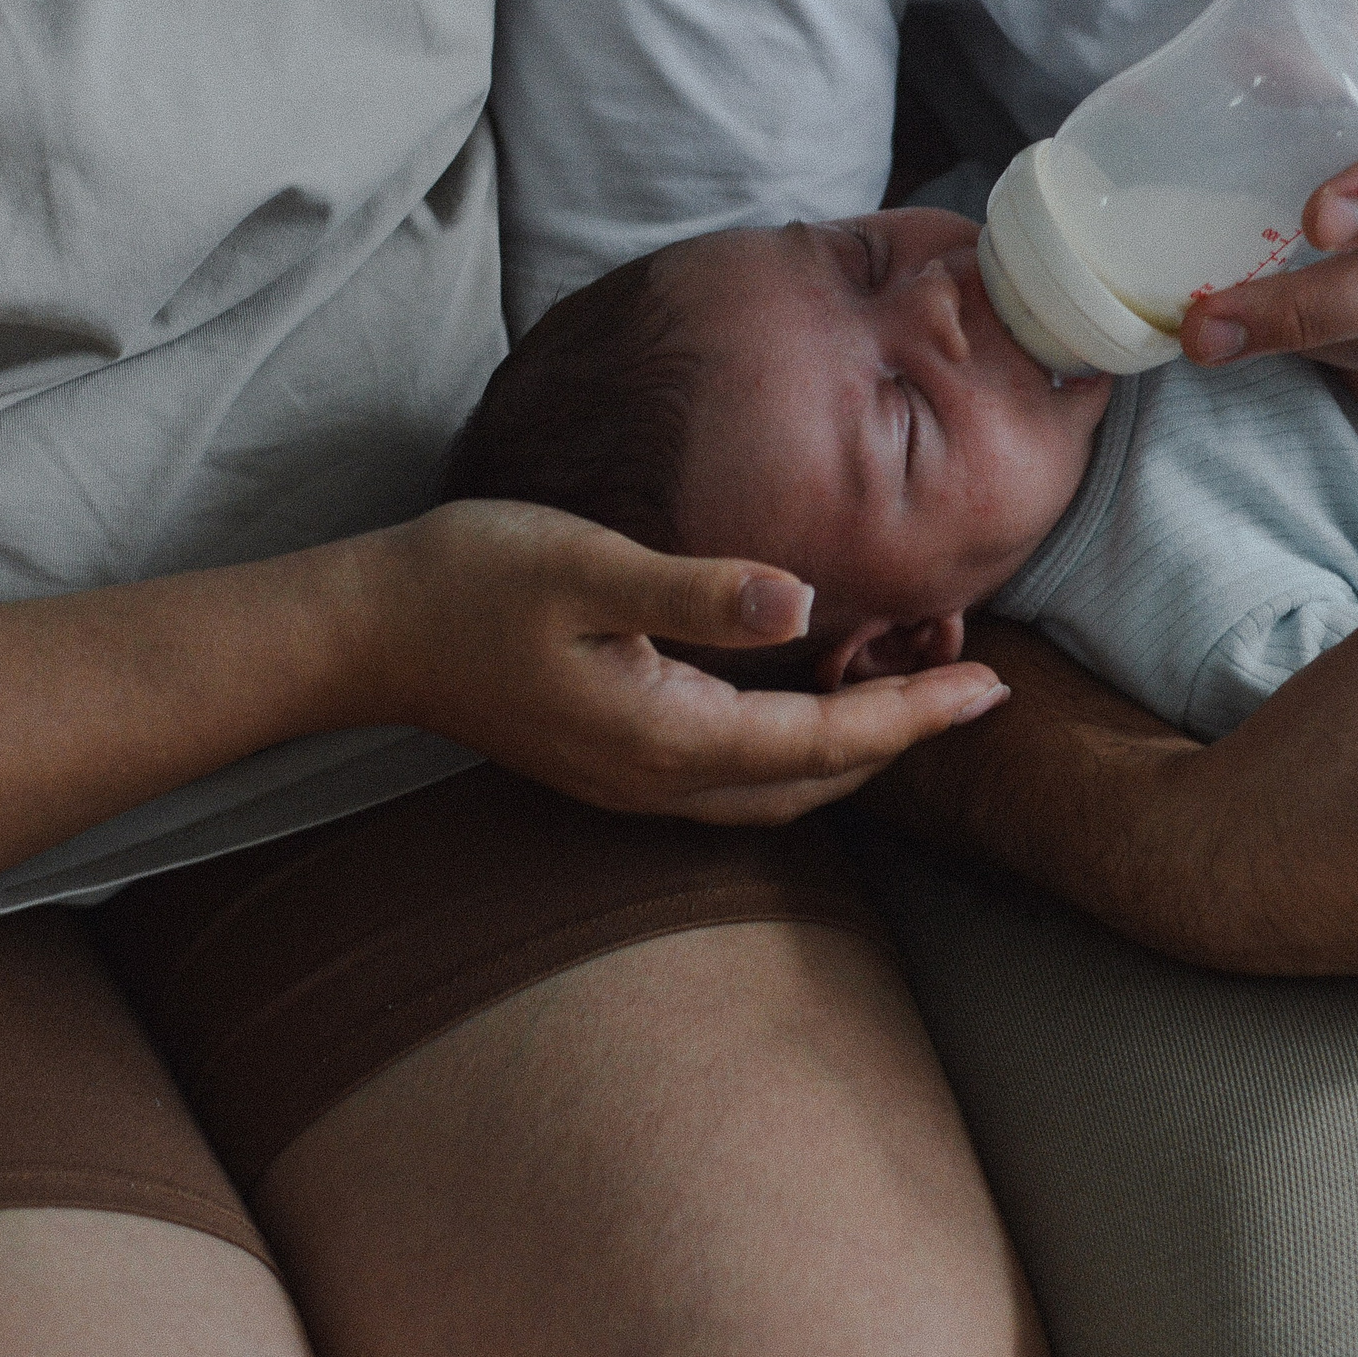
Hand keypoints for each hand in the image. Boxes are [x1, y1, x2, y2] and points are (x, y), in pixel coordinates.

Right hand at [359, 501, 1008, 824]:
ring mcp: (634, 783)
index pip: (826, 741)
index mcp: (668, 736)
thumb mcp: (588, 567)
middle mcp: (659, 780)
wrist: (366, 632)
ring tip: (916, 690)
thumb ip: (698, 591)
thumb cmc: (471, 582)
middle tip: (975, 683)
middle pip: (817, 780)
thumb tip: (804, 602)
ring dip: (854, 748)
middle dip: (903, 737)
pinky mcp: (616, 763)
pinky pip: (737, 778)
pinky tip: (815, 700)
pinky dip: (799, 748)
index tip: (991, 688)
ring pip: (778, 789)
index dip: (916, 716)